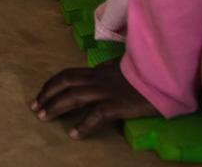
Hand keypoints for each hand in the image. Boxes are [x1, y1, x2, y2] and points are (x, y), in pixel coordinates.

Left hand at [31, 60, 159, 138]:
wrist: (167, 74)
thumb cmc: (151, 73)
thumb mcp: (126, 67)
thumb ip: (113, 71)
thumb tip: (103, 73)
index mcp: (100, 71)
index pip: (70, 74)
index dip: (53, 84)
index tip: (42, 94)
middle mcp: (99, 79)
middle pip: (65, 82)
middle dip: (47, 94)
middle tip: (34, 107)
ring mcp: (107, 91)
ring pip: (74, 96)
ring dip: (56, 106)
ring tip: (44, 117)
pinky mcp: (118, 104)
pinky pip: (96, 115)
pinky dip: (83, 125)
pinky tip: (74, 134)